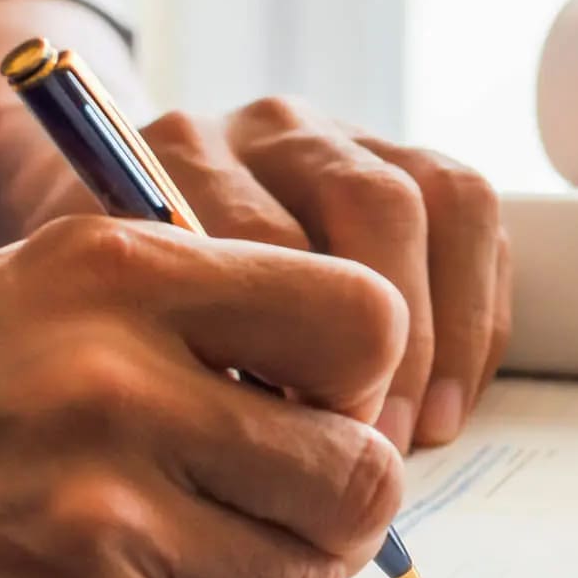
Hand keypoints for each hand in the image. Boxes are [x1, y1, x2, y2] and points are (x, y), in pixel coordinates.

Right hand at [0, 216, 409, 577]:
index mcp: (125, 275)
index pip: (365, 317)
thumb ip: (207, 309)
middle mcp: (119, 387)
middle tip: (298, 502)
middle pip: (361, 471)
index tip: (325, 401)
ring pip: (307, 576)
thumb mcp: (52, 288)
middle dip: (347, 502)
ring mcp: (101, 518)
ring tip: (210, 551)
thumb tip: (366, 385)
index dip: (367, 376)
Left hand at [14, 98, 511, 450]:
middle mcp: (272, 130)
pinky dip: (475, 319)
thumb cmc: (110, 315)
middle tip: (373, 444)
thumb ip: (159, 359)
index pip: (265, 232)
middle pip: (376, 202)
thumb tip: (264, 447)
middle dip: (393, 336)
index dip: (294, 345)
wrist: (115, 249)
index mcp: (183, 151)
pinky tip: (444, 403)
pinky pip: (476, 221)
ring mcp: (350, 139)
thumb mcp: (101, 327)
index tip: (295, 440)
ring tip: (423, 430)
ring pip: (444, 198)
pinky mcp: (412, 165)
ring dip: (447, 329)